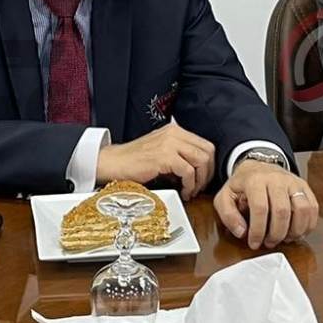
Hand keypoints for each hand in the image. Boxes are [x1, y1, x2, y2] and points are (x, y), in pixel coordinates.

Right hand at [97, 123, 216, 197]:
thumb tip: (197, 171)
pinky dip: (189, 185)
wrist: (113, 162)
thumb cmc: (134, 161)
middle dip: (208, 173)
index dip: (209, 164)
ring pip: (201, 161)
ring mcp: (169, 143)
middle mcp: (174, 133)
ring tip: (191, 191)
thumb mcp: (160, 151)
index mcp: (175, 131)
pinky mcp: (164, 157)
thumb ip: (179, 155)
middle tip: (200, 187)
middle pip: (207, 152)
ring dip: (199, 180)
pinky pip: (188, 172)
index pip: (205, 145)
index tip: (203, 178)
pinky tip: (183, 192)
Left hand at [212, 161, 318, 249]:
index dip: (258, 230)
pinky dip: (308, 225)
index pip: (260, 208)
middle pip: (282, 211)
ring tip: (284, 239)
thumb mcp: (225, 197)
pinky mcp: (304, 187)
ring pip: (302, 210)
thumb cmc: (242, 186)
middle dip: (276, 234)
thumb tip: (242, 232)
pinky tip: (296, 232)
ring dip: (295, 231)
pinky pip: (313, 208)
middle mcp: (277, 179)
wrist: (258, 166)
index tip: (254, 243)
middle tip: (269, 243)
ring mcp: (293, 182)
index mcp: (255, 180)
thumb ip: (228, 215)